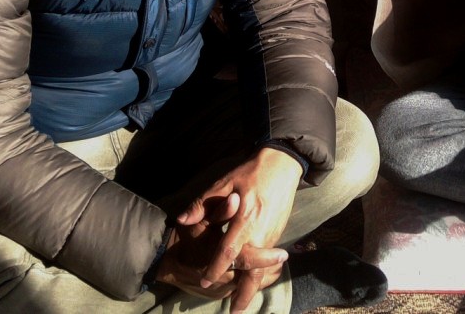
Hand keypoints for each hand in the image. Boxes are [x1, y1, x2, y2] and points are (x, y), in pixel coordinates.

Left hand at [174, 147, 302, 311]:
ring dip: (254, 287)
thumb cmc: (250, 172)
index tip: (205, 282)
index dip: (216, 267)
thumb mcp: (224, 182)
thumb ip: (203, 203)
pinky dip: (263, 275)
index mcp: (246, 216)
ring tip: (243, 305)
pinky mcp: (278, 232)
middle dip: (243, 291)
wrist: (282, 164)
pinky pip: (270, 260)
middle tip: (233, 311)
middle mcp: (261, 229)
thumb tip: (181, 220)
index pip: (229, 249)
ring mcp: (272, 232)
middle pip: (253, 268)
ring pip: (264, 268)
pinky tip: (256, 285)